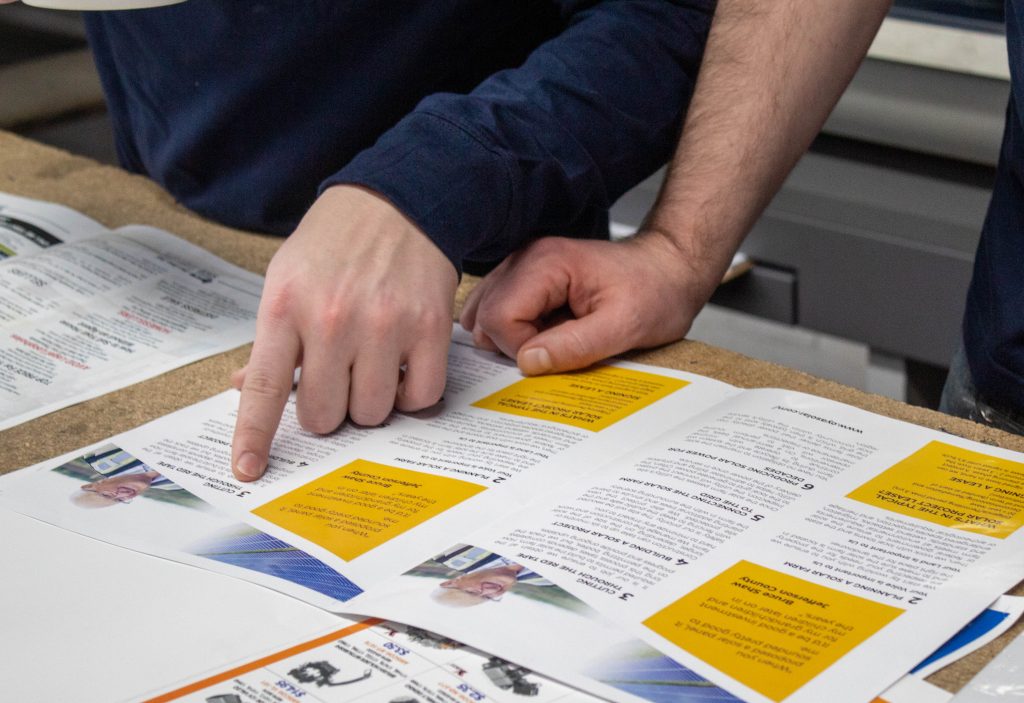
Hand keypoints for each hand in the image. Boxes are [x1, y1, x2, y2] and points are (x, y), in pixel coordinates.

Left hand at [231, 185, 457, 481]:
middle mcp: (333, 319)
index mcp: (286, 307)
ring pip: (373, 413)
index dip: (255, 436)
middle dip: (329, 410)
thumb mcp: (286, 277)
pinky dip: (410, 394)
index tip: (248, 471)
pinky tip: (401, 367)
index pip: (266, 387)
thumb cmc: (336, 243)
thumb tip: (245, 388)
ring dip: (370, 402)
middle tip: (336, 380)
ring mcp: (384, 325)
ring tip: (371, 366)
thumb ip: (270, 339)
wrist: (399, 200)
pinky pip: (420, 397)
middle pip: (325, 415)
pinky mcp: (429, 329)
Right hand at [460, 233, 720, 374]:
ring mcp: (523, 265)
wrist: (670, 270)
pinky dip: (516, 331)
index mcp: (546, 263)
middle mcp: (526, 258)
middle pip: (485, 315)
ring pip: (486, 314)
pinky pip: (500, 310)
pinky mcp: (526, 278)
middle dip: (513, 345)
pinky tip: (546, 333)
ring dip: (512, 339)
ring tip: (553, 339)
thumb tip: (528, 362)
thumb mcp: (625, 326)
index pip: (498, 316)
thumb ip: (575, 345)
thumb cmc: (655, 291)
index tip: (553, 358)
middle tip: (555, 349)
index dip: (518, 349)